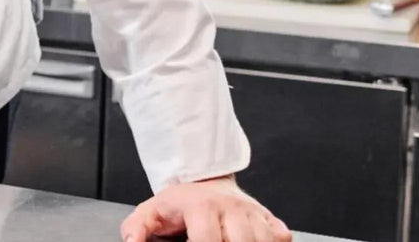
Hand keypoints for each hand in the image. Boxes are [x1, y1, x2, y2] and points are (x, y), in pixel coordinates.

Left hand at [121, 176, 290, 241]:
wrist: (205, 183)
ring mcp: (254, 213)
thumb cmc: (178, 204)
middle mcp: (233, 208)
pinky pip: (282, 237)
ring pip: (264, 240)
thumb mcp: (150, 212)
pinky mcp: (270, 219)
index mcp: (202, 206)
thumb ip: (136, 229)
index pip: (208, 241)